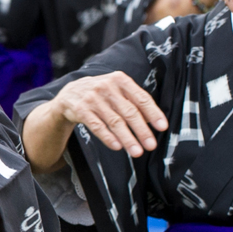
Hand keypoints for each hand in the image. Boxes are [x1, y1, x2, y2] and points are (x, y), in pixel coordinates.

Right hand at [50, 71, 168, 155]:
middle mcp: (107, 87)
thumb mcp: (117, 90)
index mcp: (120, 80)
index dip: (153, 113)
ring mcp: (93, 98)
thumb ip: (133, 101)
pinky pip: (97, 126)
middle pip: (129, 111)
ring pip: (114, 121)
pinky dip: (108, 137)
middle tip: (151, 145)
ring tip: (136, 151)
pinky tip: (117, 146)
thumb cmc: (101, 93)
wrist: (70, 93)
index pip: (141, 98)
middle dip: (142, 130)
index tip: (162, 127)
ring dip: (127, 138)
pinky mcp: (81, 110)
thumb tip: (153, 120)